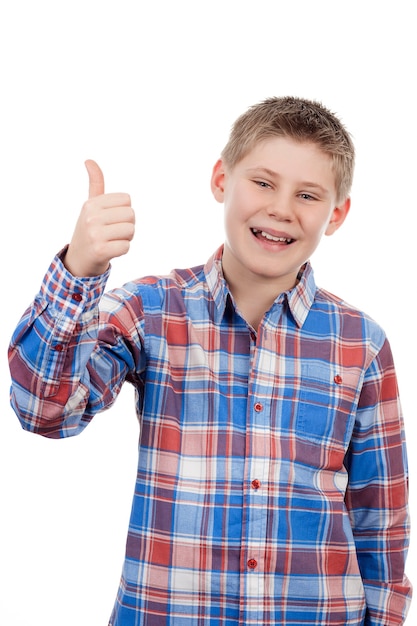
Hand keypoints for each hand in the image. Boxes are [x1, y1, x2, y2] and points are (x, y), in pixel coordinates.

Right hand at [64, 160, 134, 275]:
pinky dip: (122, 250)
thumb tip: (89, 160)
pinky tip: (110, 251)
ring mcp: (95, 234)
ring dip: (126, 238)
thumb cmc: (89, 230)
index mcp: (91, 204)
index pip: (127, 200)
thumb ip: (95, 184)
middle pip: (131, 215)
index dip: (123, 211)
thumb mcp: (90, 206)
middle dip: (126, 225)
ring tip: (111, 241)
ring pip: (131, 230)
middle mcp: (91, 217)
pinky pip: (126, 246)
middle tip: (112, 233)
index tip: (111, 220)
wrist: (78, 260)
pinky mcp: (100, 250)